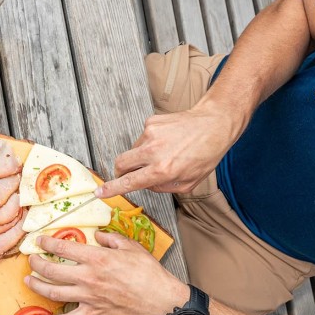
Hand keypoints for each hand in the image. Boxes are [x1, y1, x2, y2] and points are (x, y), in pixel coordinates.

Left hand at [25, 232, 188, 314]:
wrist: (159, 299)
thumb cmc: (148, 272)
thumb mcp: (130, 246)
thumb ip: (110, 238)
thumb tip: (97, 235)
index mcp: (96, 258)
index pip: (62, 248)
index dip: (46, 243)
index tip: (39, 240)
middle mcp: (87, 278)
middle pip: (51, 270)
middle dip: (36, 263)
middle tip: (32, 258)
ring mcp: (88, 297)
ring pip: (53, 292)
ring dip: (37, 286)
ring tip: (28, 280)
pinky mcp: (92, 313)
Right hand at [97, 102, 241, 197]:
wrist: (214, 124)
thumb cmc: (206, 154)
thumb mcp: (188, 183)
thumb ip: (163, 188)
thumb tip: (145, 184)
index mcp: (162, 170)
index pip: (129, 182)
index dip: (112, 189)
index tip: (100, 192)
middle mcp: (153, 151)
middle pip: (120, 163)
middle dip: (120, 171)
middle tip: (130, 174)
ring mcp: (150, 134)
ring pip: (133, 150)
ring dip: (142, 156)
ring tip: (164, 153)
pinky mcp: (151, 122)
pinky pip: (143, 138)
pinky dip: (150, 143)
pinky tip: (167, 141)